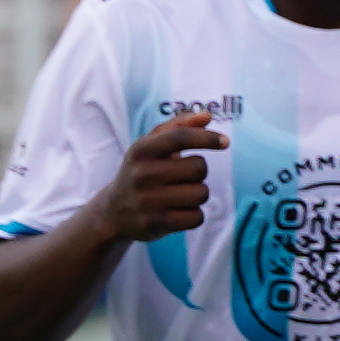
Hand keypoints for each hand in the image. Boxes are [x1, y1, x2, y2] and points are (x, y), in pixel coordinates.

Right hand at [92, 107, 223, 245]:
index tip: (225, 142)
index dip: (207, 138)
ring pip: (201, 193)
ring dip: (198, 194)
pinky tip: (180, 211)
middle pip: (199, 167)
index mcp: (142, 150)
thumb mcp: (150, 146)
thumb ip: (178, 127)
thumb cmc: (140, 171)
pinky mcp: (156, 224)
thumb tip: (206, 116)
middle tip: (183, 177)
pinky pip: (197, 217)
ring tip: (181, 195)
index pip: (180, 137)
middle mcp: (143, 174)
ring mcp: (149, 201)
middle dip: (199, 172)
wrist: (114, 212)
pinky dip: (194, 215)